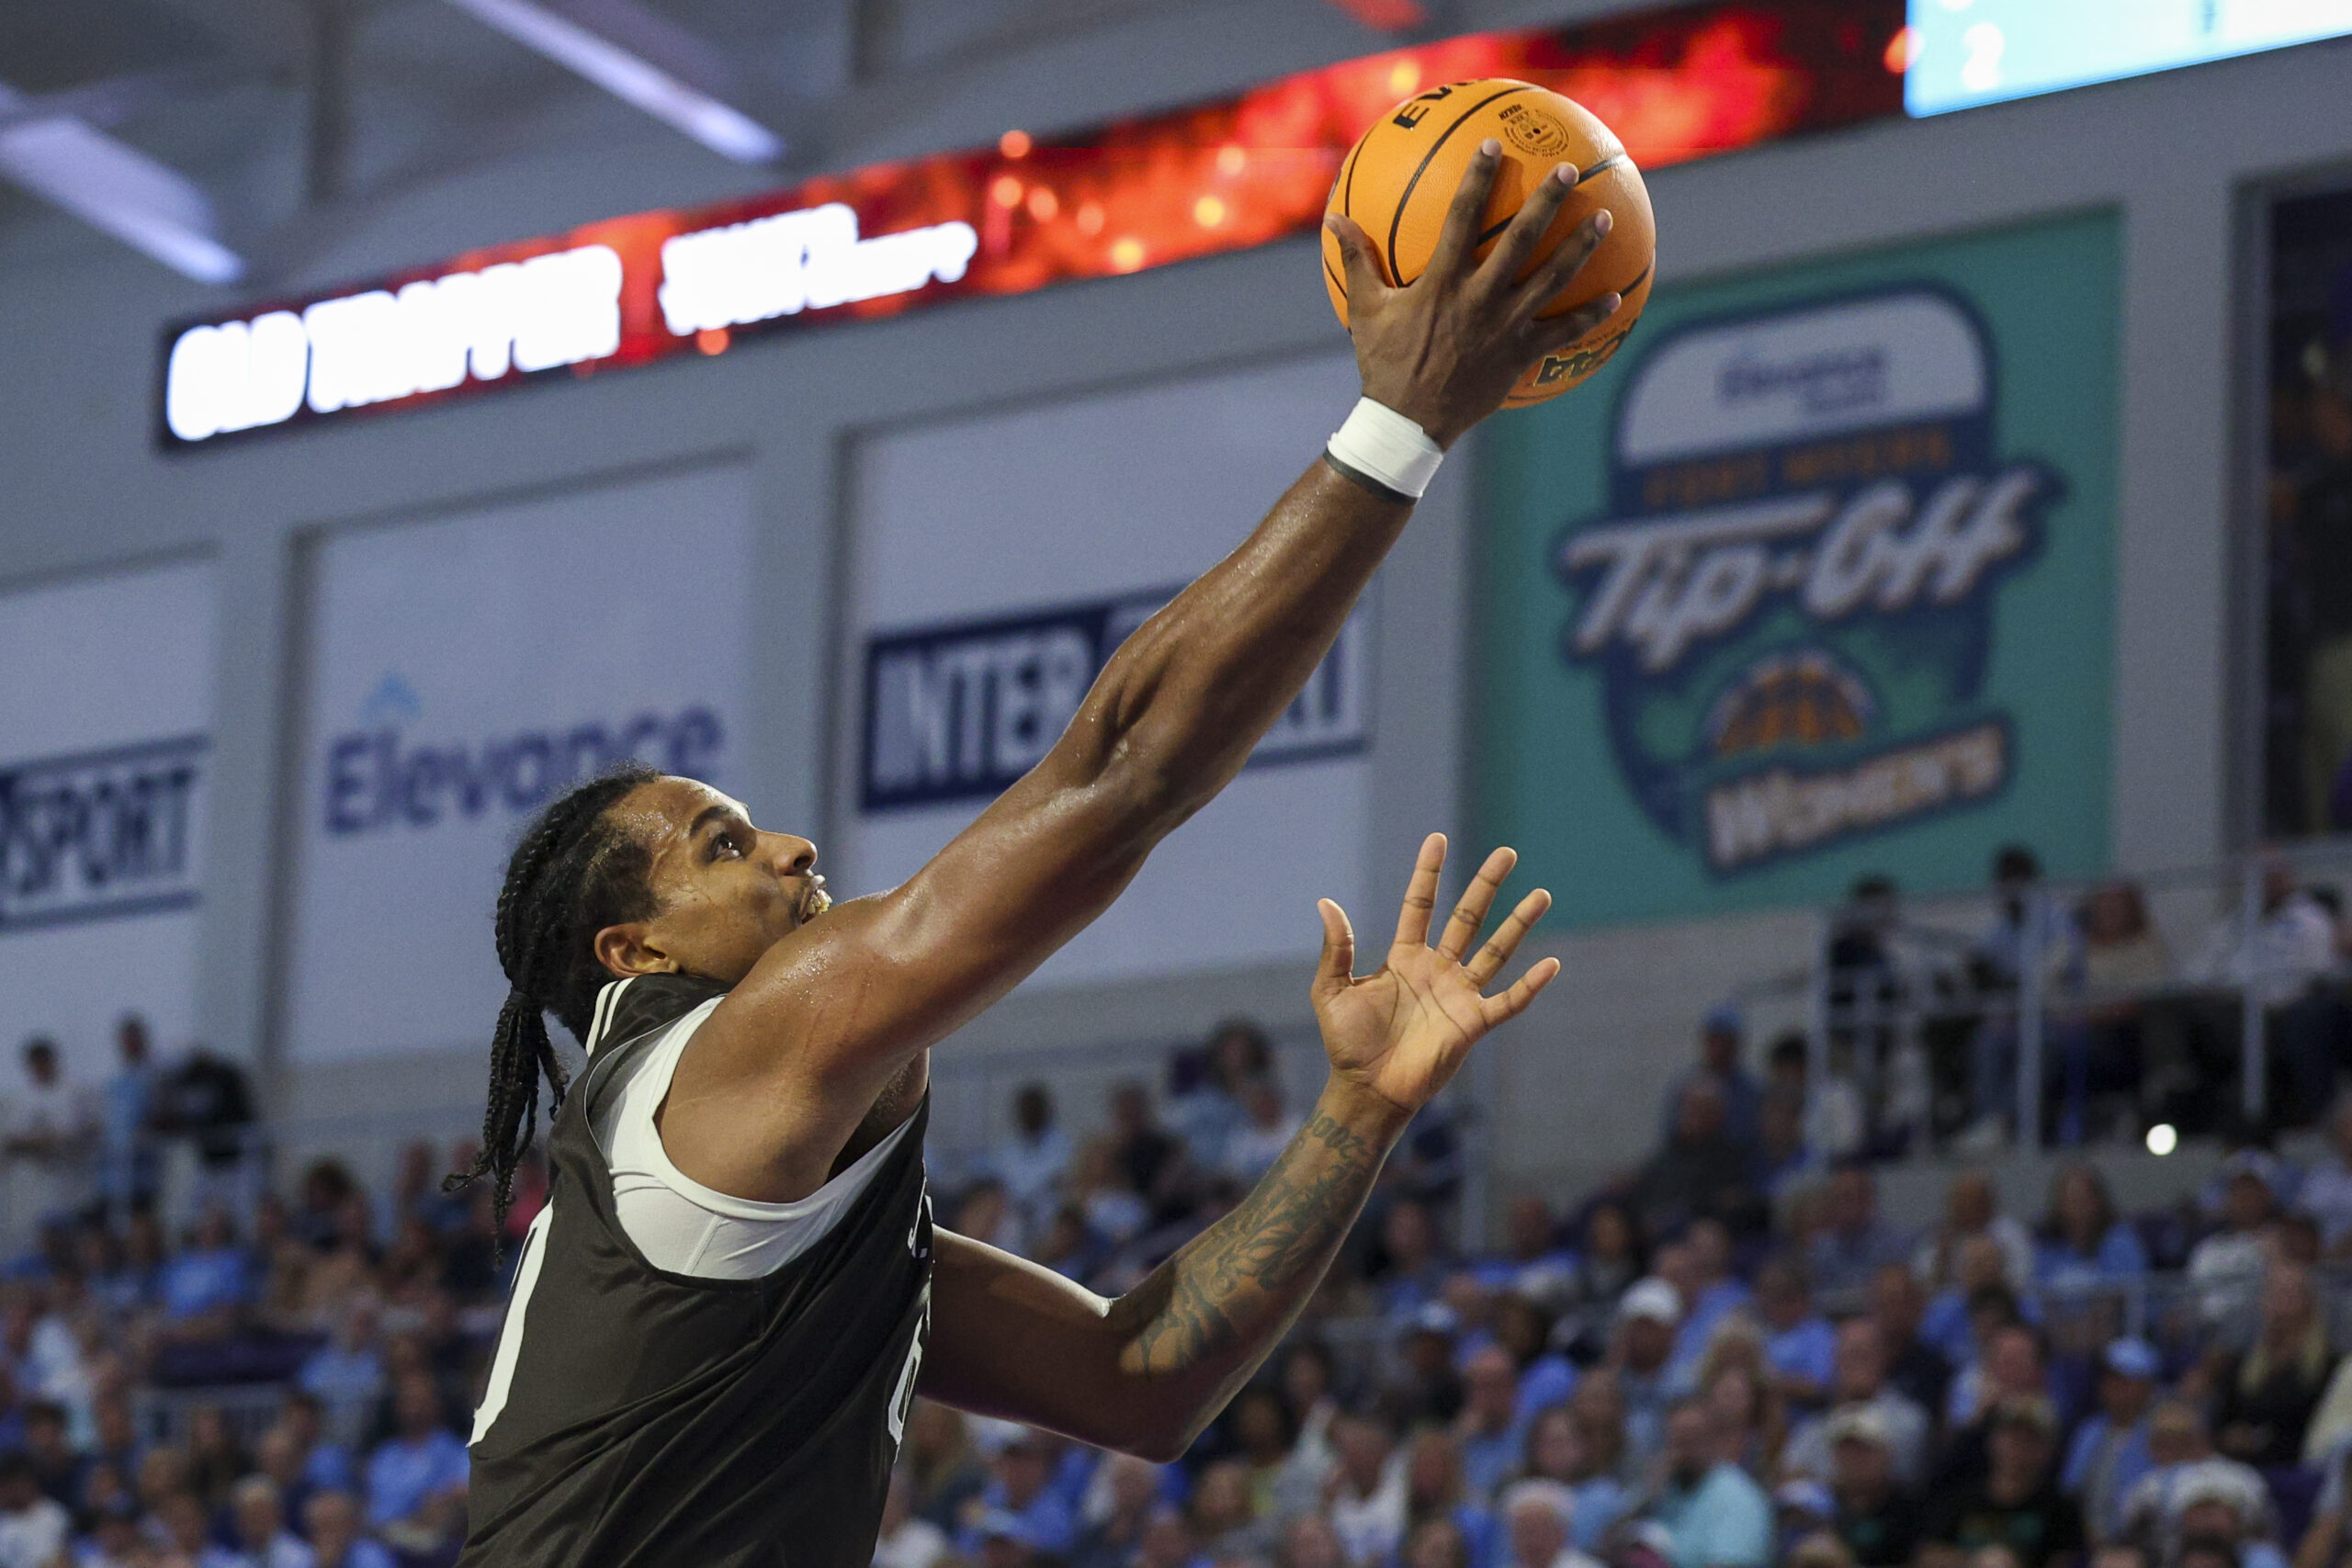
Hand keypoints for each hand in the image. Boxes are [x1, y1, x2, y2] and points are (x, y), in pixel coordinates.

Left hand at [1311, 833, 1559, 1122]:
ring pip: (1495, 951)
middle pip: (1467, 918)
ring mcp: (1458, 995)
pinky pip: (1508, 1001)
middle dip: (1486, 885)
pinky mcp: (1472, 1024)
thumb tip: (1326, 903)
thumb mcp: (1331, 991)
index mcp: (1404, 958)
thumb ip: (1336, 949)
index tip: (1437, 839)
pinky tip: (1552, 964)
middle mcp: (1436, 970)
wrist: (1366, 1089)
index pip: (1420, 906)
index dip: (1428, 874)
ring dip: (1518, 924)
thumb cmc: (1347, 1043)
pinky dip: (1529, 985)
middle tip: (1507, 853)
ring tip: (1541, 894)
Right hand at [1326, 141, 1620, 447]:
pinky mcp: (1520, 356)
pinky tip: (1614, 297)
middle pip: (1521, 240)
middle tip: (1570, 171)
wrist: (1407, 422)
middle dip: (1547, 201)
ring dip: (1580, 247)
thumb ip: (1356, 260)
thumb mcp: (1364, 310)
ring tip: (1606, 217)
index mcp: (1442, 282)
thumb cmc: (1383, 363)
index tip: (1493, 145)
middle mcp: (1479, 299)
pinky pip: (1562, 333)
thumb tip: (1332, 220)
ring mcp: (1504, 328)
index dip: (1477, 178)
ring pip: (1552, 280)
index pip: (1461, 218)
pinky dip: (1590, 316)